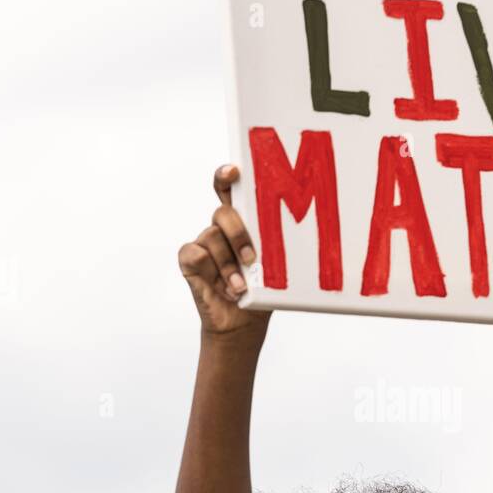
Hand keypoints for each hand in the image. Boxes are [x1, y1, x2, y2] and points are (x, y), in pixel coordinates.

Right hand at [177, 164, 270, 335]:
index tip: (233, 171)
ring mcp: (204, 242)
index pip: (230, 188)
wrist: (244, 322)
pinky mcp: (190, 259)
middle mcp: (220, 227)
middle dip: (238, 232)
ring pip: (212, 236)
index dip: (227, 175)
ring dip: (229, 264)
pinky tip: (227, 288)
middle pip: (222, 211)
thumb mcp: (276, 264)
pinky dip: (214, 273)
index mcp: (243, 220)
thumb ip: (277, 244)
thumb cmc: (263, 288)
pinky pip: (196, 254)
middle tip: (251, 257)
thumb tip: (302, 231)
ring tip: (242, 286)